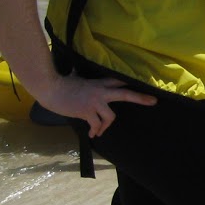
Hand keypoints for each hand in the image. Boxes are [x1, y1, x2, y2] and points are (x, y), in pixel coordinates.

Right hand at [35, 73, 154, 137]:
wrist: (51, 89)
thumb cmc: (62, 83)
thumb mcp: (76, 77)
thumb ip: (81, 75)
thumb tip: (76, 69)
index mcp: (99, 83)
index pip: (119, 82)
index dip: (132, 83)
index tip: (145, 86)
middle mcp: (100, 92)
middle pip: (126, 94)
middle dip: (140, 98)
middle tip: (154, 101)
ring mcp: (95, 102)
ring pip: (111, 117)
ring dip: (106, 126)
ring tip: (100, 130)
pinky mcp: (87, 111)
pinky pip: (97, 125)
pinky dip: (96, 131)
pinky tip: (92, 134)